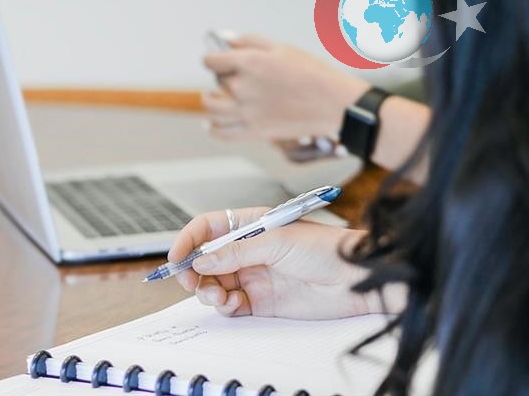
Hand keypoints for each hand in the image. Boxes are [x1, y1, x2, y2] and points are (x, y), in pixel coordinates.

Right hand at [168, 207, 378, 318]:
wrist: (357, 280)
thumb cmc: (326, 248)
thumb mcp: (276, 242)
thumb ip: (235, 253)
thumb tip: (201, 262)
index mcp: (249, 225)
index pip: (208, 228)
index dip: (188, 240)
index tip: (175, 256)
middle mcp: (247, 250)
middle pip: (205, 259)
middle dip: (192, 271)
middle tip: (190, 282)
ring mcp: (252, 276)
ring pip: (213, 284)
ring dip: (207, 291)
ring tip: (218, 296)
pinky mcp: (260, 301)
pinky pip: (229, 304)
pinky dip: (223, 306)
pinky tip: (231, 304)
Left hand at [202, 35, 368, 140]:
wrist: (335, 104)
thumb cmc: (313, 73)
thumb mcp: (282, 48)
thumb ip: (249, 42)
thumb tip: (225, 40)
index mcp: (249, 63)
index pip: (211, 60)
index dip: (213, 58)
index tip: (217, 59)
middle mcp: (242, 87)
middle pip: (217, 81)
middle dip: (223, 76)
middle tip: (236, 75)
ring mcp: (246, 111)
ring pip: (212, 108)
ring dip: (209, 101)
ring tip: (213, 97)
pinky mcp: (254, 131)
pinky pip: (223, 133)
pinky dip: (213, 129)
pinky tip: (210, 124)